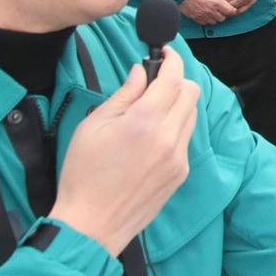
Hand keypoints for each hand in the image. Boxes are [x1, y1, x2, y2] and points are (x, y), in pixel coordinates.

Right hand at [49, 49, 200, 256]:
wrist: (92, 223)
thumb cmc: (83, 174)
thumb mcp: (93, 125)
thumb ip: (123, 94)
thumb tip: (141, 72)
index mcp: (145, 121)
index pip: (174, 78)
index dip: (173, 59)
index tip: (165, 52)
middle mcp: (169, 137)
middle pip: (191, 93)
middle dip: (177, 80)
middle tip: (155, 81)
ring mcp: (179, 157)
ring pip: (192, 115)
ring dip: (178, 104)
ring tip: (150, 109)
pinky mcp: (182, 173)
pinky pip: (186, 139)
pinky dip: (175, 127)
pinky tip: (151, 136)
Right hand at [178, 0, 236, 24]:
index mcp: (218, 2)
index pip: (231, 11)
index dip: (232, 10)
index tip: (231, 8)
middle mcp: (211, 10)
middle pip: (223, 18)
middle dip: (223, 13)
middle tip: (221, 8)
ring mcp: (203, 15)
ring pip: (214, 21)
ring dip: (215, 17)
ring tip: (212, 10)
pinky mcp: (195, 17)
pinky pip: (204, 22)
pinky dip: (206, 19)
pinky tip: (205, 13)